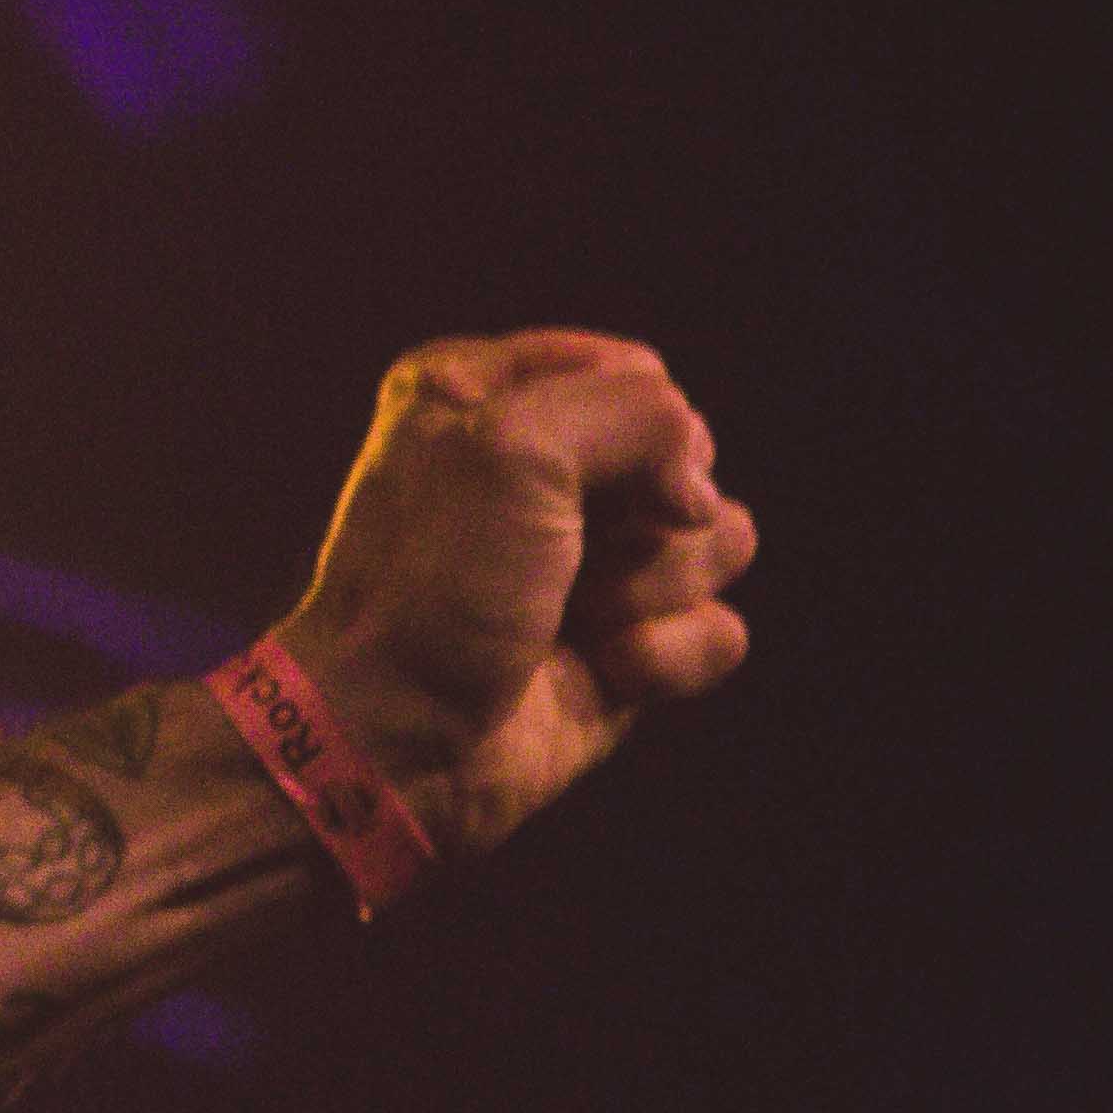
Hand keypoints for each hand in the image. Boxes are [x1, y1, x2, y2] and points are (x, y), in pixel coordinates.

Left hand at [267, 332, 755, 864]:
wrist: (395, 739)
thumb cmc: (432, 585)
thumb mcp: (516, 448)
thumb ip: (637, 415)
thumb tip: (697, 494)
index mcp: (488, 396)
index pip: (637, 372)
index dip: (634, 426)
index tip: (570, 475)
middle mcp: (542, 474)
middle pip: (690, 460)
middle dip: (648, 516)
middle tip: (564, 557)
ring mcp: (588, 564)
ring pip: (718, 541)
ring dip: (654, 589)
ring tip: (574, 618)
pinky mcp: (626, 646)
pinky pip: (718, 630)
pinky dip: (670, 656)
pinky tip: (604, 669)